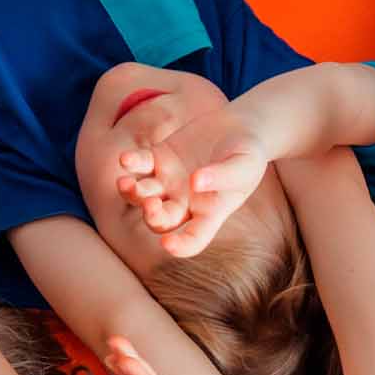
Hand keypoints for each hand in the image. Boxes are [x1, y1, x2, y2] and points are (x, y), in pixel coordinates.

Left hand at [117, 107, 270, 257]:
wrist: (239, 127)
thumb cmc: (248, 153)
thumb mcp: (245, 165)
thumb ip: (224, 175)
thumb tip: (196, 183)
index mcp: (208, 214)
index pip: (193, 240)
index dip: (180, 246)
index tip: (167, 245)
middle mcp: (184, 204)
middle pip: (161, 221)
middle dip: (152, 216)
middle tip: (150, 204)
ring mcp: (168, 182)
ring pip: (143, 196)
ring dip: (132, 193)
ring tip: (126, 182)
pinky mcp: (158, 158)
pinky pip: (139, 165)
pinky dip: (131, 163)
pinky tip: (125, 159)